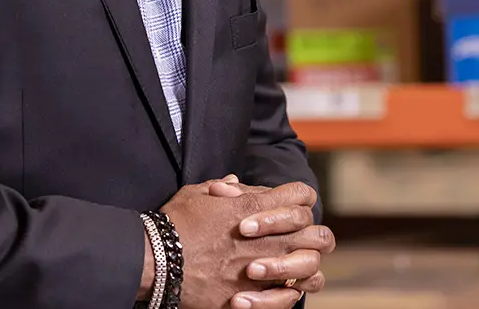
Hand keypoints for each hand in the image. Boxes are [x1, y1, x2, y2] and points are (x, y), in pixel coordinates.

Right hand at [160, 180, 330, 308]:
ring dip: (304, 265)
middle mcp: (268, 237)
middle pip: (318, 233)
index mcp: (253, 207)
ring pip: (312, 266)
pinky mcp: (258, 294)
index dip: (299, 198)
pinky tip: (277, 287)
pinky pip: (293, 295)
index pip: (301, 195)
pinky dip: (289, 292)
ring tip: (287, 266)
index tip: (287, 204)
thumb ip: (221, 188)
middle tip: (295, 238)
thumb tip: (233, 183)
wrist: (160, 261)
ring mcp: (266, 267)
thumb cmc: (175, 224)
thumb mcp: (196, 194)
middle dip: (311, 234)